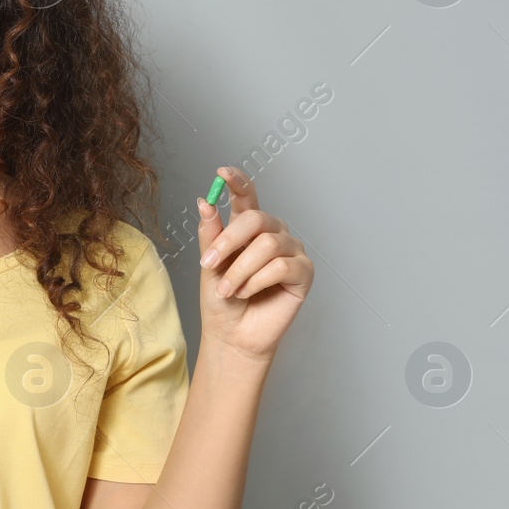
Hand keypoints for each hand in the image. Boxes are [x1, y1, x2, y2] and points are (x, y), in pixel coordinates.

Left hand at [194, 166, 312, 364]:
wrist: (232, 335)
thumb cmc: (222, 300)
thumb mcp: (209, 264)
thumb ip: (210, 234)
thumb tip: (205, 201)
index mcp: (249, 229)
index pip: (247, 197)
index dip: (237, 182)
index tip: (221, 173)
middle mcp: (273, 234)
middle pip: (257, 218)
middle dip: (228, 241)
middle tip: (209, 264)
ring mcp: (291, 252)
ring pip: (268, 244)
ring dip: (241, 269)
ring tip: (229, 289)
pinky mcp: (303, 273)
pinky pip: (281, 266)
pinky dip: (258, 281)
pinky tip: (248, 293)